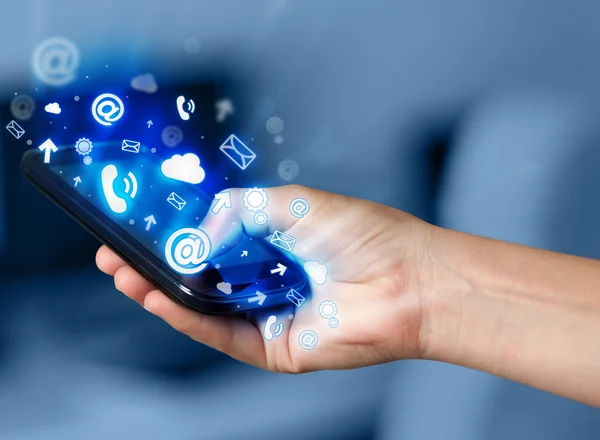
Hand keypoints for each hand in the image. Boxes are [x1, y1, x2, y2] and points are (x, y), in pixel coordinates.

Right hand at [96, 185, 434, 372]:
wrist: (408, 280)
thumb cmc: (364, 235)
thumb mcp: (294, 203)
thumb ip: (241, 209)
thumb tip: (202, 228)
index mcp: (272, 245)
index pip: (211, 242)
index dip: (174, 237)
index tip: (140, 227)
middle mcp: (267, 280)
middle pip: (200, 279)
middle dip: (156, 268)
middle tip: (117, 255)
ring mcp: (269, 314)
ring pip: (205, 310)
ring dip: (162, 295)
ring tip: (126, 275)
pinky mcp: (275, 346)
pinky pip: (224, 334)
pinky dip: (189, 318)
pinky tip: (160, 300)